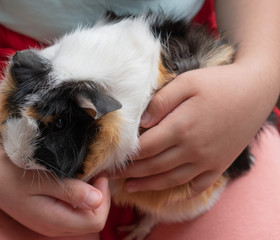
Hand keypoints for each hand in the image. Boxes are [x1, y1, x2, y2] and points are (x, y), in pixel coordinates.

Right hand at [0, 136, 110, 236]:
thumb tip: (97, 200)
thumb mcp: (40, 179)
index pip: (95, 220)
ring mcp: (47, 221)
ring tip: (83, 172)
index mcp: (53, 220)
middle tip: (93, 171)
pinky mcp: (44, 213)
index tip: (97, 173)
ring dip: (88, 195)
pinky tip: (71, 178)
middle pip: (91, 220)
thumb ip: (69, 191)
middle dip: (99, 196)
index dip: (103, 197)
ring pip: (82, 215)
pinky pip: (70, 210)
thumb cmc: (9, 170)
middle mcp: (52, 226)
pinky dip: (77, 195)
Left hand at [117, 63, 274, 196]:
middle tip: (112, 176)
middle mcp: (192, 149)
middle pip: (153, 166)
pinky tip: (168, 197)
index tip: (112, 159)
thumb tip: (141, 122)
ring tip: (129, 187)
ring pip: (170, 179)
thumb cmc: (219, 83)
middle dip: (130, 172)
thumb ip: (161, 102)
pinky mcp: (219, 165)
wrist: (255, 90)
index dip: (127, 155)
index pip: (145, 148)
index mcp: (181, 127)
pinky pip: (197, 186)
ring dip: (147, 185)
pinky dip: (181, 194)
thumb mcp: (187, 82)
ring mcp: (207, 160)